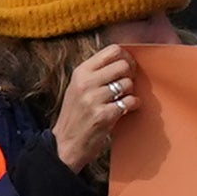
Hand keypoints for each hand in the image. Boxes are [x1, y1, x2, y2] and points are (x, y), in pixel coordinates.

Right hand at [52, 39, 147, 175]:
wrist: (64, 145)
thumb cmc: (75, 115)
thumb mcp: (77, 88)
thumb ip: (96, 72)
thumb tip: (123, 59)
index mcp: (80, 72)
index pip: (112, 50)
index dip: (126, 57)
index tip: (128, 67)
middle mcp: (86, 83)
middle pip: (123, 65)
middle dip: (130, 74)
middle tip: (127, 85)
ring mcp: (93, 99)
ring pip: (128, 83)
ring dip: (130, 92)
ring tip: (122, 99)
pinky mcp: (103, 115)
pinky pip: (129, 101)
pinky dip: (133, 105)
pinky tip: (126, 109)